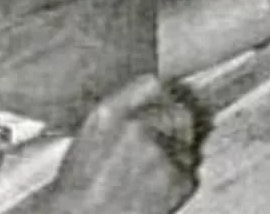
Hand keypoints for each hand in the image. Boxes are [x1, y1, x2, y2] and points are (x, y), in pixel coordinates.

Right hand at [49, 75, 197, 213]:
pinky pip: (189, 170)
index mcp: (111, 111)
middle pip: (178, 112)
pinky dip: (177, 179)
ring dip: (177, 153)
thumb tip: (152, 90)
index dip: (160, 96)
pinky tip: (154, 186)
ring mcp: (160, 152)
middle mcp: (138, 125)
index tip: (163, 104)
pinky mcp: (176, 179)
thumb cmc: (79, 182)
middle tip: (163, 142)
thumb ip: (120, 106)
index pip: (151, 84)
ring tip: (150, 170)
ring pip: (187, 143)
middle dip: (175, 126)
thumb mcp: (90, 130)